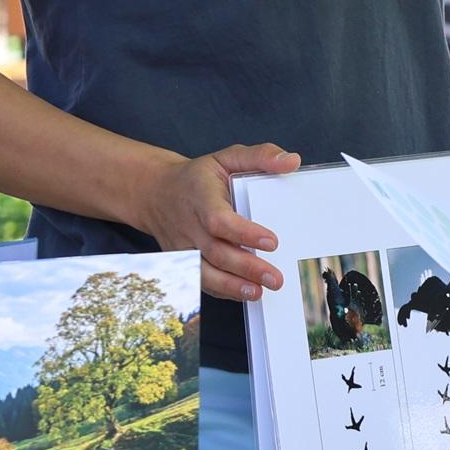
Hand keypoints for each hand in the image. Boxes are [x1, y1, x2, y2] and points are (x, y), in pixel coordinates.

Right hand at [136, 145, 298, 300]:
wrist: (157, 192)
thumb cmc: (200, 177)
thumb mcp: (228, 157)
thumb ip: (260, 156)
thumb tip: (292, 162)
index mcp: (201, 196)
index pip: (219, 219)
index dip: (244, 233)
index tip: (272, 242)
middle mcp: (189, 225)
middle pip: (216, 252)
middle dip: (246, 268)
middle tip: (275, 278)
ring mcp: (183, 247)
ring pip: (205, 272)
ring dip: (232, 286)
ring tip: (259, 293)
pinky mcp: (182, 261)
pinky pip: (201, 280)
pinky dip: (222, 291)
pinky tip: (245, 294)